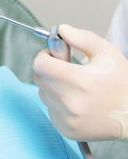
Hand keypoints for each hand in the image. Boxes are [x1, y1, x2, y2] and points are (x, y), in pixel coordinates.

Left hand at [33, 24, 127, 140]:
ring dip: (53, 86)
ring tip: (75, 87)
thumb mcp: (107, 53)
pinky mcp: (64, 129)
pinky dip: (57, 103)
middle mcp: (71, 102)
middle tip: (66, 69)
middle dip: (49, 70)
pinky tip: (76, 102)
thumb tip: (61, 30)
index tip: (55, 55)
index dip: (45, 56)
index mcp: (81, 80)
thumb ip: (82, 38)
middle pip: (39, 78)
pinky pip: (49, 109)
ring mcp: (67, 118)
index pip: (41, 64)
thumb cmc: (121, 83)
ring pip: (43, 93)